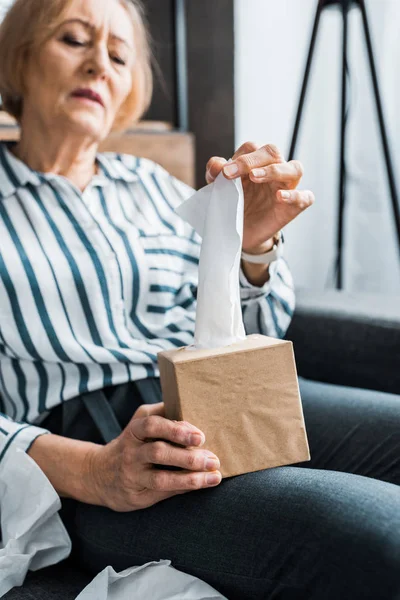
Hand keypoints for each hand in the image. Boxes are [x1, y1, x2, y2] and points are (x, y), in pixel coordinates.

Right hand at [86, 402, 220, 511]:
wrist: (98, 474)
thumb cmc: (132, 443)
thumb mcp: (140, 424)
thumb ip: (164, 416)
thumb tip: (196, 414)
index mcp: (134, 430)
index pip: (152, 425)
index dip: (176, 429)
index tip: (200, 436)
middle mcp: (130, 452)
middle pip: (159, 452)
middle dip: (189, 457)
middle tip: (213, 459)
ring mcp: (132, 475)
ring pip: (161, 478)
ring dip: (190, 478)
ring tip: (213, 477)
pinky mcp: (135, 496)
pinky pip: (162, 493)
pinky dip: (183, 489)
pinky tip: (200, 485)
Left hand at [205, 142, 314, 252]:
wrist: (242, 232)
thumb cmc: (235, 204)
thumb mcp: (221, 188)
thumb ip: (216, 174)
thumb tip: (216, 165)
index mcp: (257, 162)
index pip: (252, 148)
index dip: (238, 157)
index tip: (223, 173)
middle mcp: (275, 170)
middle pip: (273, 152)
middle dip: (251, 160)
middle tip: (231, 173)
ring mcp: (287, 187)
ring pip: (295, 168)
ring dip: (274, 170)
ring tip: (255, 177)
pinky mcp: (294, 207)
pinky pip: (305, 197)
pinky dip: (295, 195)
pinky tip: (280, 196)